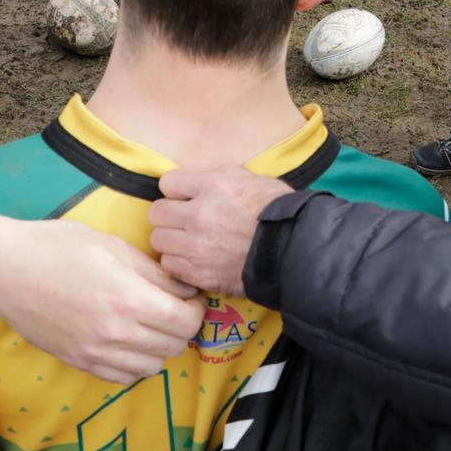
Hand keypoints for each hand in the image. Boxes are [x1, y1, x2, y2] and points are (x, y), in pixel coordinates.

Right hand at [0, 217, 204, 383]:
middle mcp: (115, 333)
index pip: (186, 321)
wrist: (5, 269)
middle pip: (174, 346)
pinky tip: (129, 342)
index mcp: (128, 299)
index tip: (191, 297)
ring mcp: (94, 352)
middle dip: (183, 327)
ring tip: (153, 325)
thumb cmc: (58, 247)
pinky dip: (135, 364)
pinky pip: (122, 377)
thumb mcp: (115, 247)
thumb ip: (154, 273)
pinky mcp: (78, 361)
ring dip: (161, 348)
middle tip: (175, 308)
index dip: (197, 309)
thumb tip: (186, 290)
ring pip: (152, 367)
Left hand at [151, 167, 292, 296]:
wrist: (294, 251)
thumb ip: (222, 176)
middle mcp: (198, 215)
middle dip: (169, 215)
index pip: (168, 183)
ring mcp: (196, 247)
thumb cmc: (278, 211)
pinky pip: (170, 266)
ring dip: (171, 240)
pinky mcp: (199, 274)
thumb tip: (202, 180)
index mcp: (211, 187)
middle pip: (156, 214)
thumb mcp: (254, 179)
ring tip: (188, 242)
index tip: (186, 196)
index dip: (177, 189)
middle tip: (183, 220)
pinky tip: (195, 260)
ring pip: (159, 241)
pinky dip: (179, 263)